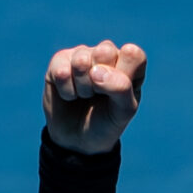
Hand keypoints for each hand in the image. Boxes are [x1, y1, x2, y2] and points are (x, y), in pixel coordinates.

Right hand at [43, 40, 146, 154]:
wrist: (78, 141)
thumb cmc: (106, 122)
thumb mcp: (123, 111)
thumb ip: (121, 88)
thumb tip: (96, 71)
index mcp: (130, 64)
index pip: (132, 54)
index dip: (124, 75)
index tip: (119, 94)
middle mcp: (107, 53)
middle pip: (105, 51)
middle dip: (101, 81)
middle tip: (99, 95)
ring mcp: (82, 54)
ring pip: (81, 61)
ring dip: (83, 88)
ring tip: (85, 96)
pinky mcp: (60, 60)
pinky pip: (62, 71)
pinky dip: (67, 91)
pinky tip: (70, 95)